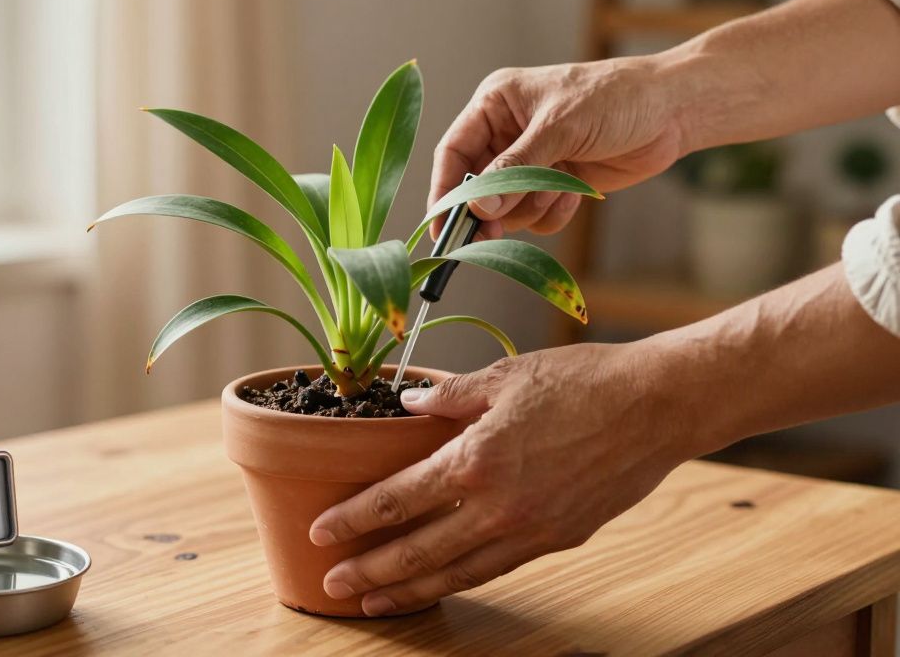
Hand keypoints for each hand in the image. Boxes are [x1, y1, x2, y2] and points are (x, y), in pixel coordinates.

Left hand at [309, 342, 698, 615]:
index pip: (395, 500)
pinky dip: (461, 581)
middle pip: (417, 551)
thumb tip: (406, 404)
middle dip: (369, 571)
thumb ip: (448, 397)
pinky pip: (497, 568)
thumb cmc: (584, 382)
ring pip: (456, 573)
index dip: (353, 519)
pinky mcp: (559, 539)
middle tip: (332, 584)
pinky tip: (441, 584)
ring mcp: (530, 529)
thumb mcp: (505, 376)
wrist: (658, 407)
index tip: (321, 531)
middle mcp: (497, 506)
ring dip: (409, 591)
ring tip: (373, 603)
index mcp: (475, 460)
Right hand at [433, 55, 688, 238]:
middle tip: (490, 236)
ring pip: (506, 207)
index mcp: (496, 105)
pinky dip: (552, 213)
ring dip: (530, 208)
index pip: (453, 152)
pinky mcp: (555, 184)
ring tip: (559, 190)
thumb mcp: (560, 127)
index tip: (441, 227)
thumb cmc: (616, 99)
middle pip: (475, 187)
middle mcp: (507, 134)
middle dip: (489, 210)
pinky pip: (535, 217)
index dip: (444, 190)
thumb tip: (478, 206)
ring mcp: (532, 161)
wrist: (673, 110)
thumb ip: (516, 168)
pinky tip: (575, 194)